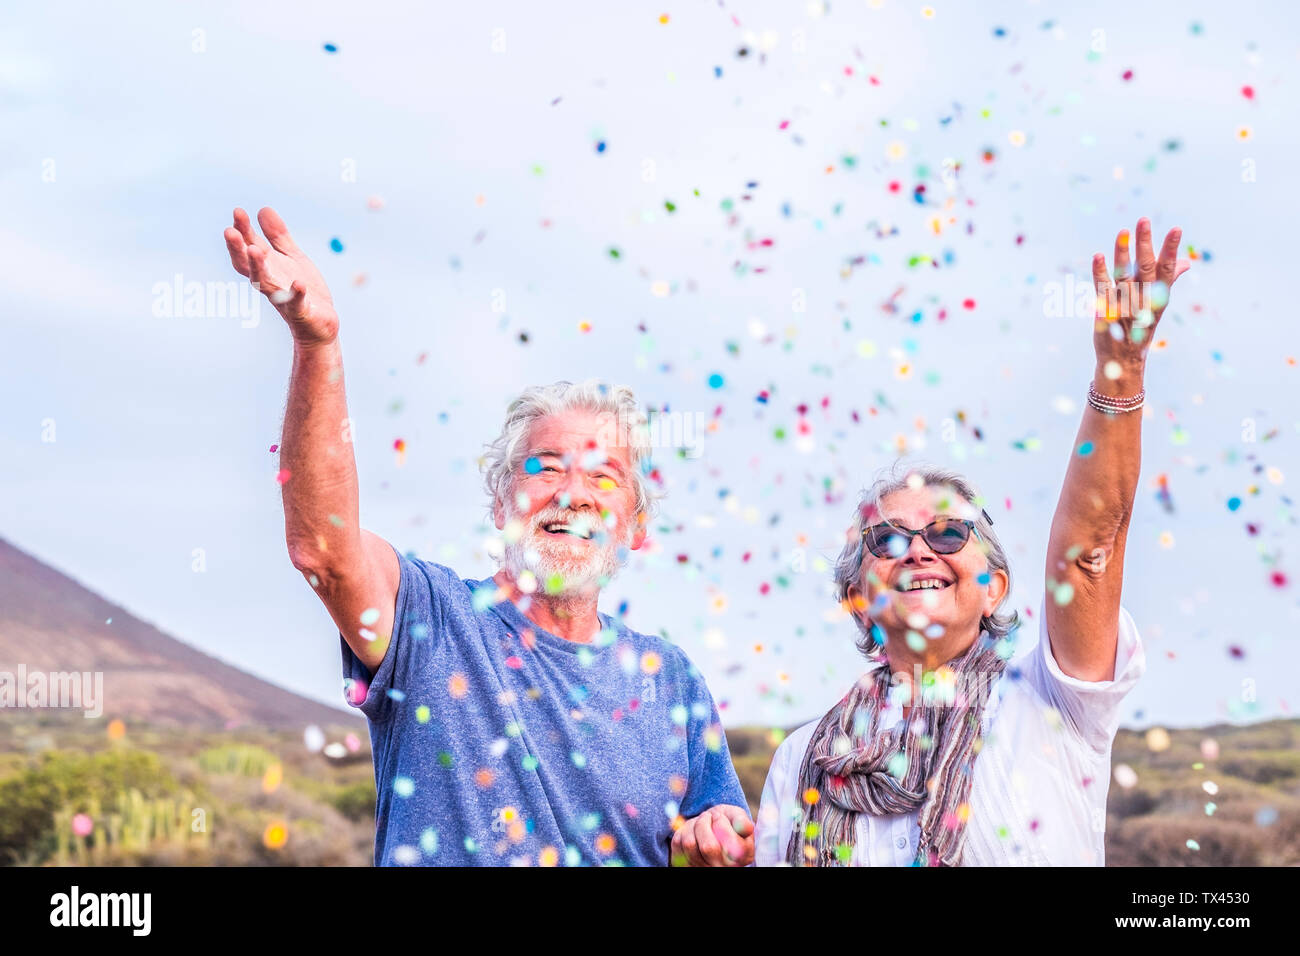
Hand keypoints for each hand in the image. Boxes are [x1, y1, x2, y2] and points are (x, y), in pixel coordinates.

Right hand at [223, 207, 338, 345]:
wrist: (319, 323)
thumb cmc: (301, 288)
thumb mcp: (291, 257)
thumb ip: (278, 236)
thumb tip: (263, 209)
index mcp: (267, 268)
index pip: (249, 247)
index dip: (243, 231)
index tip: (238, 212)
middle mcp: (269, 282)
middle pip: (248, 265)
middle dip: (238, 249)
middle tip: (229, 231)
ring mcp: (283, 298)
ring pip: (265, 284)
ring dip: (258, 267)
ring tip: (255, 250)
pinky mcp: (300, 311)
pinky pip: (296, 303)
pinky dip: (296, 295)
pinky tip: (299, 284)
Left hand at [670, 804, 754, 866]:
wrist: (710, 827)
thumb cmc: (726, 821)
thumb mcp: (736, 817)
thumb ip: (742, 821)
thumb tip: (745, 827)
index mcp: (741, 857)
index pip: (728, 843)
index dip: (720, 823)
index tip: (720, 817)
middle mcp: (721, 867)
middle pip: (708, 847)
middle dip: (705, 822)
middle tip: (708, 816)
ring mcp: (702, 867)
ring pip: (690, 843)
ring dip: (693, 826)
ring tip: (701, 823)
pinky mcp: (684, 863)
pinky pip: (678, 843)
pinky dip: (683, 830)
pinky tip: (692, 831)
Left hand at [1091, 217, 1189, 375]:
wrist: (1123, 362)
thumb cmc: (1140, 328)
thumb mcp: (1157, 305)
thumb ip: (1168, 281)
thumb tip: (1186, 262)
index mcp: (1157, 298)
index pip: (1166, 270)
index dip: (1171, 250)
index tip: (1176, 229)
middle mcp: (1143, 301)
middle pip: (1145, 269)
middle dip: (1144, 244)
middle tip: (1143, 220)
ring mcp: (1123, 308)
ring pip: (1123, 277)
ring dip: (1122, 254)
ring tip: (1122, 231)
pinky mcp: (1104, 313)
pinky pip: (1102, 290)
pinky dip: (1100, 273)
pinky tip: (1098, 256)